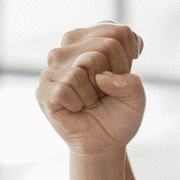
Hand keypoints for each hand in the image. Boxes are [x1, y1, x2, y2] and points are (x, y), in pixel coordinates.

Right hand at [36, 24, 144, 155]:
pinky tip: (76, 109)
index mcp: (91, 45)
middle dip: (110, 80)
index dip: (125, 62)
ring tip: (89, 102)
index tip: (120, 80)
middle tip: (103, 95)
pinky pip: (66, 88)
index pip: (117, 34)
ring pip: (82, 69)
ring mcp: (53, 70)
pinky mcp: (43, 89)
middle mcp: (69, 52)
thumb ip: (131, 83)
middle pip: (100, 50)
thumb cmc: (118, 118)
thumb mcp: (136, 99)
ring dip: (93, 95)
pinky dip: (78, 104)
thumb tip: (99, 77)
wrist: (104, 145)